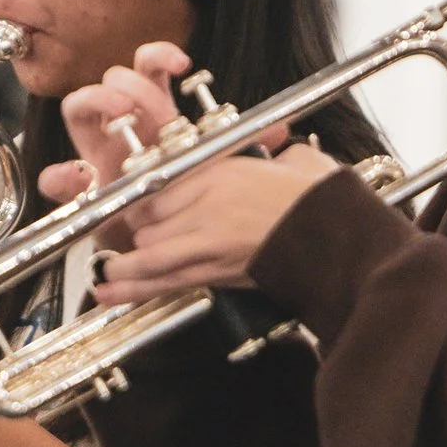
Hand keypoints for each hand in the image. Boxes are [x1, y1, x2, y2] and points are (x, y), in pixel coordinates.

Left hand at [35, 43, 191, 207]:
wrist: (157, 232)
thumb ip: (74, 194)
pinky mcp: (170, 109)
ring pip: (139, 66)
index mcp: (92, 141)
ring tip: (178, 70)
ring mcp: (142, 110)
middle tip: (156, 116)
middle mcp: (115, 119)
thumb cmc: (122, 219)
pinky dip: (172, 60)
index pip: (79, 105)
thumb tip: (55, 175)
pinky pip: (165, 73)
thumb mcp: (97, 212)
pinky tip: (186, 68)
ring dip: (156, 62)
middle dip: (133, 90)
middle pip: (113, 80)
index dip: (97, 100)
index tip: (124, 112)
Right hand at [36, 44, 288, 245]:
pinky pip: (56, 179)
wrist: (168, 254)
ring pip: (80, 107)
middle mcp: (123, 129)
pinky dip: (61, 177)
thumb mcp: (215, 173)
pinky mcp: (82, 188)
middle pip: (114, 79)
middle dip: (130, 83)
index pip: (148, 70)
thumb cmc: (188, 207)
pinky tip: (76, 177)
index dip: (159, 58)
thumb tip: (280, 130)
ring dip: (97, 101)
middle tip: (153, 106)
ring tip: (120, 114)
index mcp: (154, 116)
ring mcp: (98, 154)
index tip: (183, 64)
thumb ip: (241, 148)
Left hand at [91, 143, 339, 304]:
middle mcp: (207, 203)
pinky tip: (110, 293)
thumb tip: (266, 153)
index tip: (135, 214)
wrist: (340, 239)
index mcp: (222, 172)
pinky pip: (165, 280)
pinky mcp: (216, 270)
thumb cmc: (321, 200)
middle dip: (138, 236)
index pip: (159, 188)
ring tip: (106, 278)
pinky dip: (133, 288)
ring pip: (149, 252)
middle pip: (148, 221)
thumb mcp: (287, 162)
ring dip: (125, 267)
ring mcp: (208, 238)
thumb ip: (260, 159)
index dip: (141, 206)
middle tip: (128, 247)